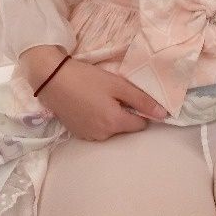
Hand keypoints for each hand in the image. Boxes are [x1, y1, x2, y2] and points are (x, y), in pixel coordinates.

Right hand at [18, 47, 167, 138]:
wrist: (51, 79)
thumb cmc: (86, 79)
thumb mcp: (117, 85)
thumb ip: (142, 100)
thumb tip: (164, 114)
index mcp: (115, 123)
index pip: (141, 124)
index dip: (140, 110)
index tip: (131, 96)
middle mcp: (103, 136)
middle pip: (125, 127)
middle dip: (124, 113)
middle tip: (112, 94)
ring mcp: (88, 136)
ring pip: (110, 128)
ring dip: (110, 117)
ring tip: (98, 98)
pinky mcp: (77, 133)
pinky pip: (96, 129)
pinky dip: (97, 119)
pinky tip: (88, 104)